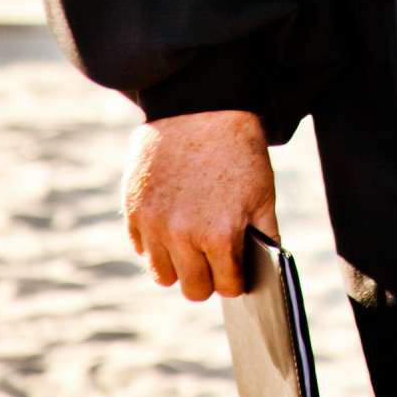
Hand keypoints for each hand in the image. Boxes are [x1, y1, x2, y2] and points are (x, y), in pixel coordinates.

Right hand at [122, 110, 278, 301]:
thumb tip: (261, 272)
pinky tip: (172, 223)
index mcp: (219, 235)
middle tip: (215, 261)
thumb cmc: (239, 151)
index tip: (237, 274)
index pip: (226, 287)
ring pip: (163, 275)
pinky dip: (156, 244)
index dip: (236, 281)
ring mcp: (153, 224)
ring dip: (179, 266)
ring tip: (192, 245)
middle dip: (208, 279)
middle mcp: (181, 235)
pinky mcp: (133, 210)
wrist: (202, 107)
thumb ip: (263, 237)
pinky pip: (141, 249)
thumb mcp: (264, 194)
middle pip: (192, 289)